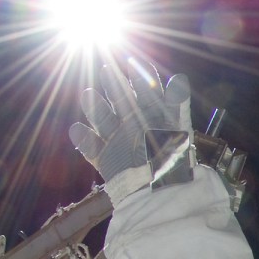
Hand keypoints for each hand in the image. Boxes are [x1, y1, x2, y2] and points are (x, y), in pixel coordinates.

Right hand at [69, 61, 192, 203]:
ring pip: (102, 117)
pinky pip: (90, 146)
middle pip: (121, 99)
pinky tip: (77, 129)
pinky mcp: (106, 159)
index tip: (133, 62)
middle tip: (108, 71)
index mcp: (154, 116)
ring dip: (95, 106)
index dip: (141, 76)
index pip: (147, 90)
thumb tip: (181, 78)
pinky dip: (83, 138)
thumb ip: (176, 105)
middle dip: (114, 85)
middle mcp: (135, 124)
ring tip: (89, 95)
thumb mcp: (176, 130)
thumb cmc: (172, 161)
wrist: (160, 196)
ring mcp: (118, 140)